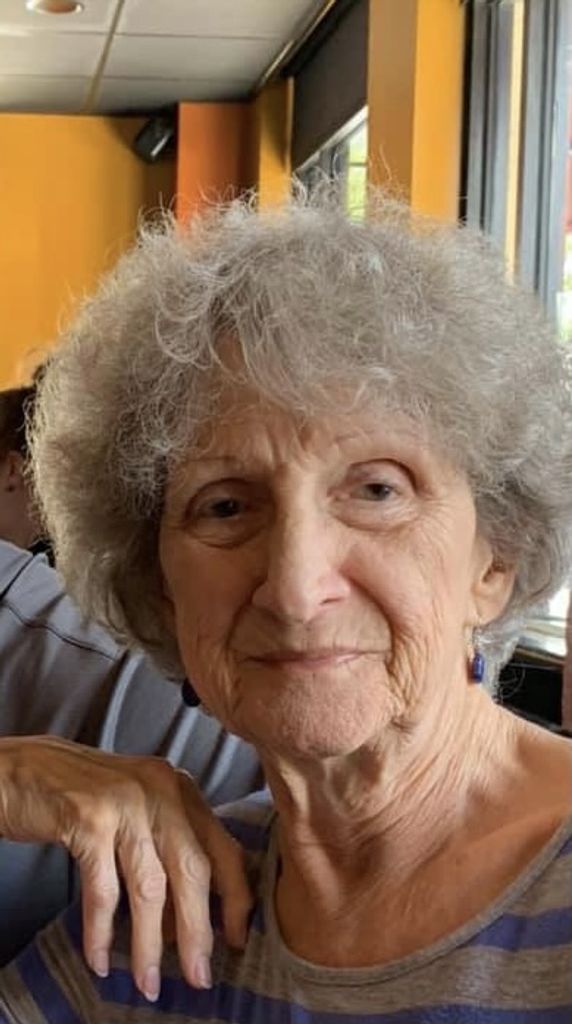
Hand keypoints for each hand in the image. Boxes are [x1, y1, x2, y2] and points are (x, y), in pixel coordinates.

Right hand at [0, 735, 251, 998]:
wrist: (19, 769)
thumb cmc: (79, 796)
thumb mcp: (137, 810)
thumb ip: (165, 850)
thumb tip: (187, 920)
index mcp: (179, 788)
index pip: (223, 847)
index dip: (235, 898)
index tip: (236, 938)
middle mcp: (160, 789)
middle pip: (193, 870)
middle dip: (198, 931)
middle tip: (200, 975)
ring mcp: (126, 802)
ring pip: (150, 887)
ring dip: (150, 943)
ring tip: (149, 982)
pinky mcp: (88, 818)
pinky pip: (102, 891)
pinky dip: (101, 932)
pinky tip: (99, 959)